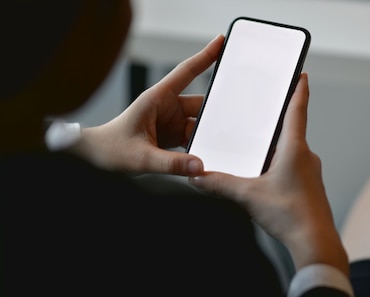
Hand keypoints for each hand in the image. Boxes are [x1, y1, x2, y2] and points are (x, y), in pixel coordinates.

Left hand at [70, 35, 224, 175]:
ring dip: (205, 135)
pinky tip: (202, 157)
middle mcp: (166, 107)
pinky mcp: (172, 136)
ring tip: (214, 148)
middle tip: (231, 124)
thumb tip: (198, 165)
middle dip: (214, 114)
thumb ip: (171, 163)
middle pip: (199, 105)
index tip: (221, 42)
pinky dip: (199, 146)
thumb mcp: (141, 158)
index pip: (186, 72)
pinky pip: (192, 138)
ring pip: (198, 124)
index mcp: (157, 99)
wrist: (95, 159)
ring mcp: (170, 122)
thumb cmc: (109, 150)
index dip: (206, 56)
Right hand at [189, 74, 348, 275]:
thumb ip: (220, 183)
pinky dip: (279, 167)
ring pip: (290, 152)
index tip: (301, 75)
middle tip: (263, 113)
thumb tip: (198, 176)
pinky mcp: (309, 187)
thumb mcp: (248, 195)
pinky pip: (293, 169)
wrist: (315, 243)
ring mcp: (310, 173)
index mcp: (295, 148)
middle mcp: (306, 156)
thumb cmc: (291, 215)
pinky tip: (265, 179)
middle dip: (275, 123)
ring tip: (255, 151)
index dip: (298, 90)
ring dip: (275, 149)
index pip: (297, 110)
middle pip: (290, 131)